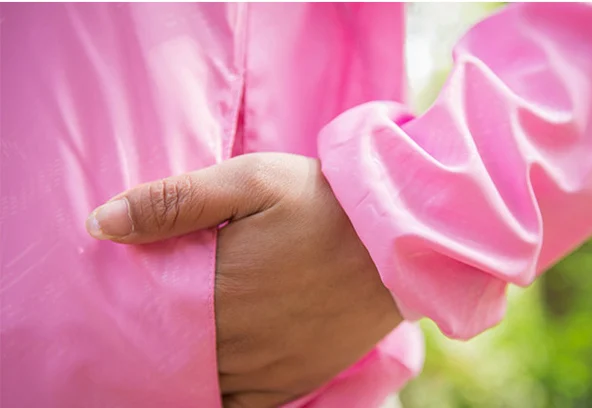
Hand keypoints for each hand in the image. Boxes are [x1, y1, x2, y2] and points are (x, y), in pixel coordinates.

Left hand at [85, 153, 402, 406]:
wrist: (398, 235)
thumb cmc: (324, 202)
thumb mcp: (250, 179)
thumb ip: (174, 201)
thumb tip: (100, 223)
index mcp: (220, 289)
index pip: (149, 319)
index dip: (128, 315)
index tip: (119, 304)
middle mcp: (240, 338)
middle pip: (173, 357)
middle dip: (155, 344)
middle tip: (148, 326)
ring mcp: (271, 365)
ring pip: (204, 384)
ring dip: (184, 370)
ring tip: (179, 348)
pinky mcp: (298, 377)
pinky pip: (243, 404)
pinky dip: (220, 394)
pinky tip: (216, 371)